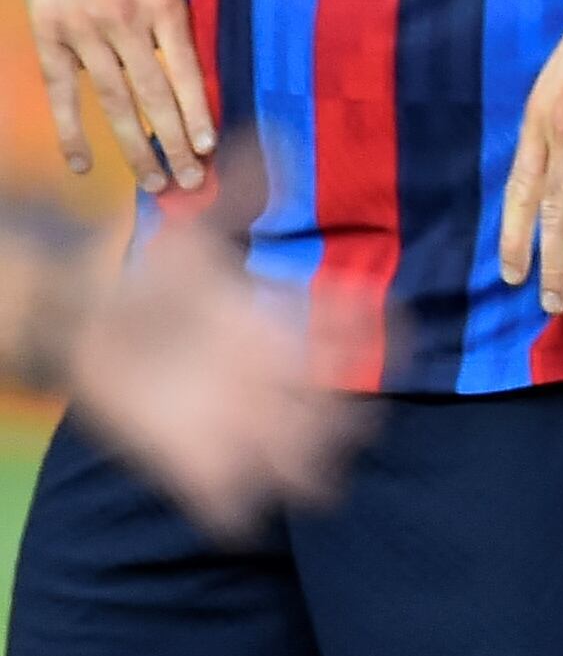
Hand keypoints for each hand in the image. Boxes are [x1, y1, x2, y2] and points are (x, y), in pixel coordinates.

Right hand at [8, 0, 211, 193]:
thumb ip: (181, 16)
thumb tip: (203, 70)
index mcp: (162, 0)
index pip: (185, 69)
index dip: (198, 111)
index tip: (211, 147)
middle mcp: (123, 19)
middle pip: (153, 94)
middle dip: (175, 141)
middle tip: (191, 182)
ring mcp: (82, 30)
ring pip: (113, 101)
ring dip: (135, 146)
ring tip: (154, 182)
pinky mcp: (48, 36)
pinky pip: (63, 93)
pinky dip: (72, 132)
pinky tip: (85, 165)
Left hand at [68, 195, 362, 539]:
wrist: (87, 325)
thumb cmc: (148, 278)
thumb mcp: (190, 237)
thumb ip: (233, 199)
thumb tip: (271, 139)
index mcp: (280, 327)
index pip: (346, 334)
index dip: (373, 334)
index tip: (381, 329)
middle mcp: (270, 378)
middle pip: (335, 410)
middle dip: (349, 423)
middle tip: (354, 425)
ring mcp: (237, 421)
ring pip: (296, 462)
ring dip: (308, 474)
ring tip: (311, 486)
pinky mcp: (193, 459)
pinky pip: (226, 502)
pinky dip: (235, 512)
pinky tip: (236, 516)